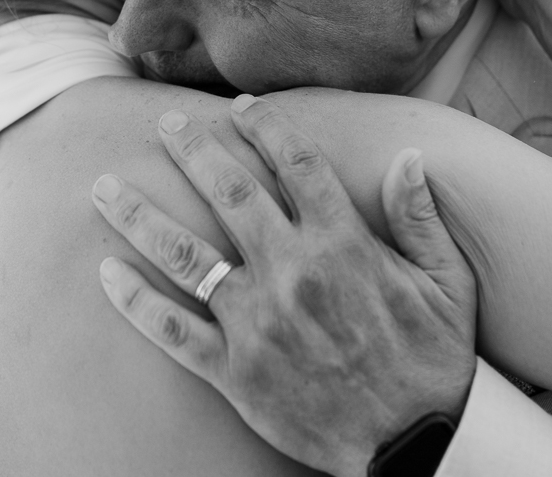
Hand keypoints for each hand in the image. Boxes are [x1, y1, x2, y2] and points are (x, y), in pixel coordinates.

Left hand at [91, 96, 477, 476]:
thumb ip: (421, 217)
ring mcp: (257, 323)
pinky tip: (106, 273)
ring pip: (184, 255)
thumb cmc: (432, 361)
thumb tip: (409, 157)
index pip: (296, 164)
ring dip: (139, 215)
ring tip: (104, 186)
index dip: (266, 127)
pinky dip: (134, 301)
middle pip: (230, 192)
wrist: (411, 447)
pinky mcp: (235, 372)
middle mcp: (292, 273)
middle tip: (165, 124)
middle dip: (192, 150)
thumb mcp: (447, 284)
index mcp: (344, 245)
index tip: (242, 109)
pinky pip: (172, 330)